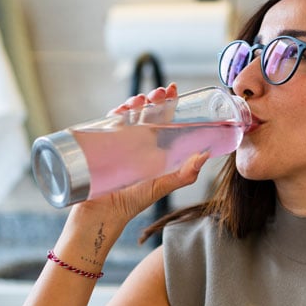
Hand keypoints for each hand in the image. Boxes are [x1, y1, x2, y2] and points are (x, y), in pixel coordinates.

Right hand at [70, 83, 208, 226]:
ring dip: (135, 102)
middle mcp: (138, 143)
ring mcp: (119, 142)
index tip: (173, 90)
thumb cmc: (132, 202)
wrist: (101, 214)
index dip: (168, 104)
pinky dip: (115, 113)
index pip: (164, 120)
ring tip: (141, 99)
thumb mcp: (162, 186)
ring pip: (129, 114)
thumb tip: (205, 156)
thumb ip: (184, 175)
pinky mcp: (101, 145)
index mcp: (154, 149)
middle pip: (147, 113)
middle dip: (153, 99)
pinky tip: (121, 109)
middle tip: (160, 92)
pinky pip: (108, 123)